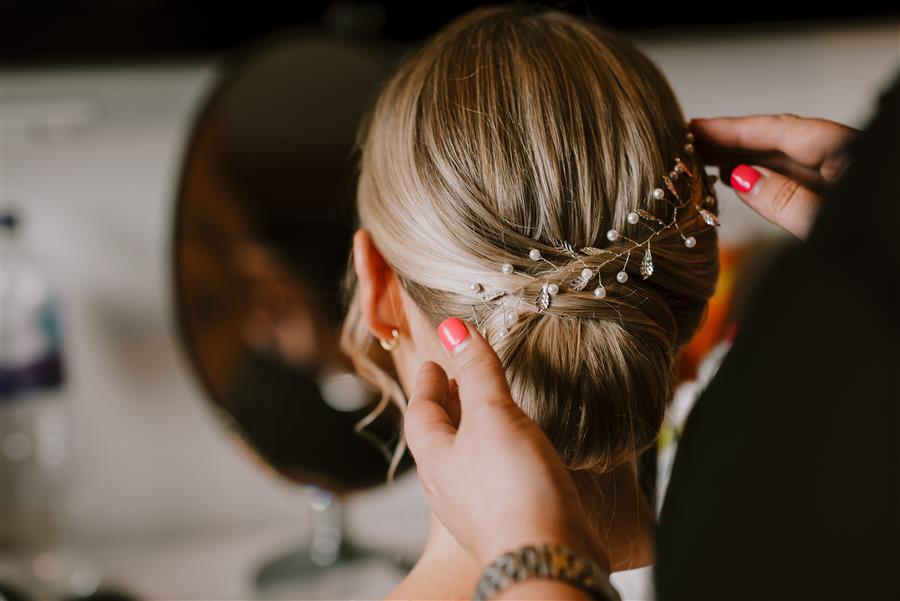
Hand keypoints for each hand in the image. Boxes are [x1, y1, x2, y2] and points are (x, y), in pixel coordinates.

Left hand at [402, 317, 609, 571]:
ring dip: (473, 431)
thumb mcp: (493, 416)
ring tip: (488, 411)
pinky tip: (522, 453)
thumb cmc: (513, 491)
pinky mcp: (507, 522)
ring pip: (465, 460)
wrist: (547, 559)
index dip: (426, 384)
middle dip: (447, 406)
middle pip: (439, 438)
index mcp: (436, 459)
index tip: (432, 363)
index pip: (420, 413)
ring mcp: (477, 508)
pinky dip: (499, 455)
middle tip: (454, 382)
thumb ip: (475, 372)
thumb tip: (453, 328)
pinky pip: (493, 480)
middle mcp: (449, 486)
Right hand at [689, 114, 858, 238]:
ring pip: (785, 161)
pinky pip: (793, 180)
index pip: (779, 130)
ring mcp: (842, 178)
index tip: (696, 128)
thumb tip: (745, 178)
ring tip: (705, 161)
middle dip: (732, 142)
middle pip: (780, 141)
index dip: (733, 129)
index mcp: (847, 153)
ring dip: (744, 160)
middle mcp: (845, 159)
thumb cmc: (873, 249)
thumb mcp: (825, 224)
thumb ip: (786, 201)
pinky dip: (762, 179)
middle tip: (690, 143)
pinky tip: (739, 181)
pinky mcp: (838, 200)